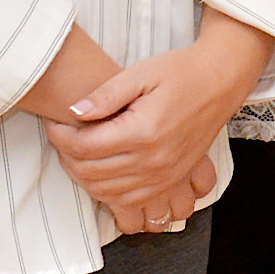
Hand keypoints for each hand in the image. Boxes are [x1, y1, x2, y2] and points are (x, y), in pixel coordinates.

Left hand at [44, 13, 271, 229]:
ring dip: (82, 176)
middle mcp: (153, 161)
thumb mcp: (141, 73)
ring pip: (105, 192)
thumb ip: (105, 95)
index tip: (55, 122)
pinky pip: (128, 201)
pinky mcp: (169, 182)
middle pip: (90, 172)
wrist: (219, 82)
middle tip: (62, 135)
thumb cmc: (181, 72)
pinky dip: (106, 192)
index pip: (85, 146)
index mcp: (143, 131)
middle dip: (66, 155)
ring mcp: (162, 176)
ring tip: (76, 152)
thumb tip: (74, 112)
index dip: (61, 136)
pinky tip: (100, 172)